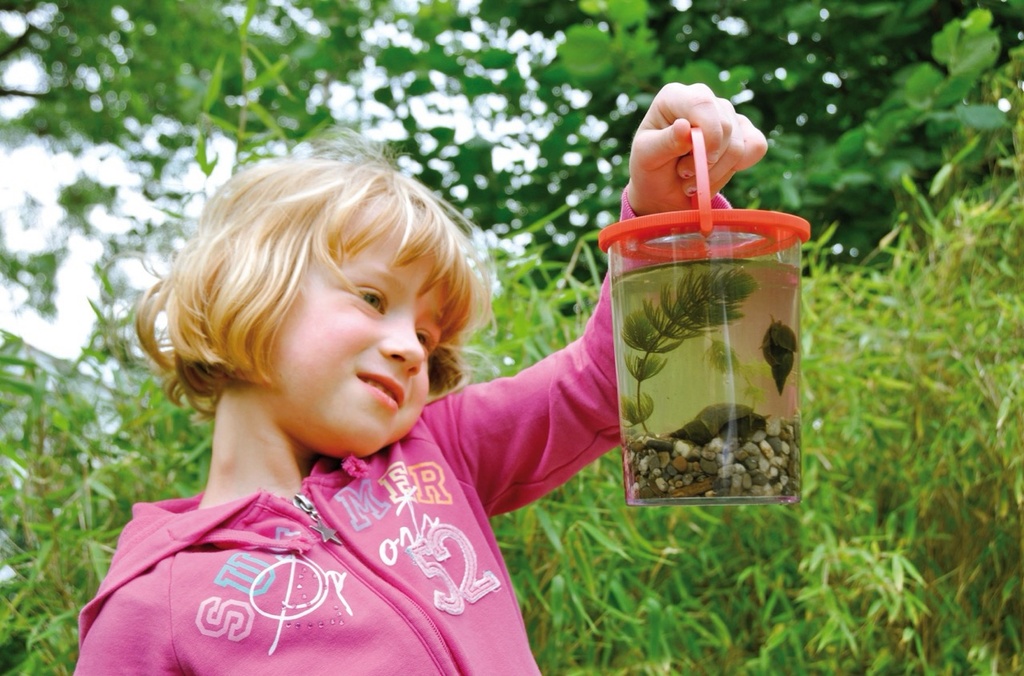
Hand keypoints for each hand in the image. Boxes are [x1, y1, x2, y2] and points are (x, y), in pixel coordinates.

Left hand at [626, 82, 766, 215]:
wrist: (663, 189)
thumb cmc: (651, 168)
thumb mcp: (646, 157)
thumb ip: (664, 142)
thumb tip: (685, 126)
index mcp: (674, 96)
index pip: (702, 103)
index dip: (709, 135)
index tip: (700, 161)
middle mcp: (702, 99)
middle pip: (725, 127)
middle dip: (707, 162)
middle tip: (684, 175)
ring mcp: (725, 113)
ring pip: (739, 145)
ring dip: (716, 172)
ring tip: (692, 179)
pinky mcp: (743, 130)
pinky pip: (757, 146)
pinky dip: (737, 168)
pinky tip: (715, 174)